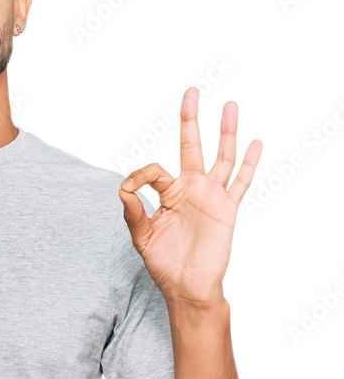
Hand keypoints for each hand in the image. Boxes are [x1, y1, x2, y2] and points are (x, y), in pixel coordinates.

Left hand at [119, 87, 261, 305]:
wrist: (187, 286)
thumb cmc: (164, 263)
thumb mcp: (141, 237)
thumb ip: (132, 211)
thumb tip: (123, 188)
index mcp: (168, 193)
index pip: (154, 170)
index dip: (140, 175)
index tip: (131, 188)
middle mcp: (190, 189)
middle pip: (191, 146)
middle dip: (190, 119)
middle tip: (191, 92)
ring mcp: (211, 196)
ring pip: (221, 156)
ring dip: (226, 131)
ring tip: (230, 105)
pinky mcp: (227, 208)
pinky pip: (241, 182)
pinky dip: (250, 163)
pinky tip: (256, 143)